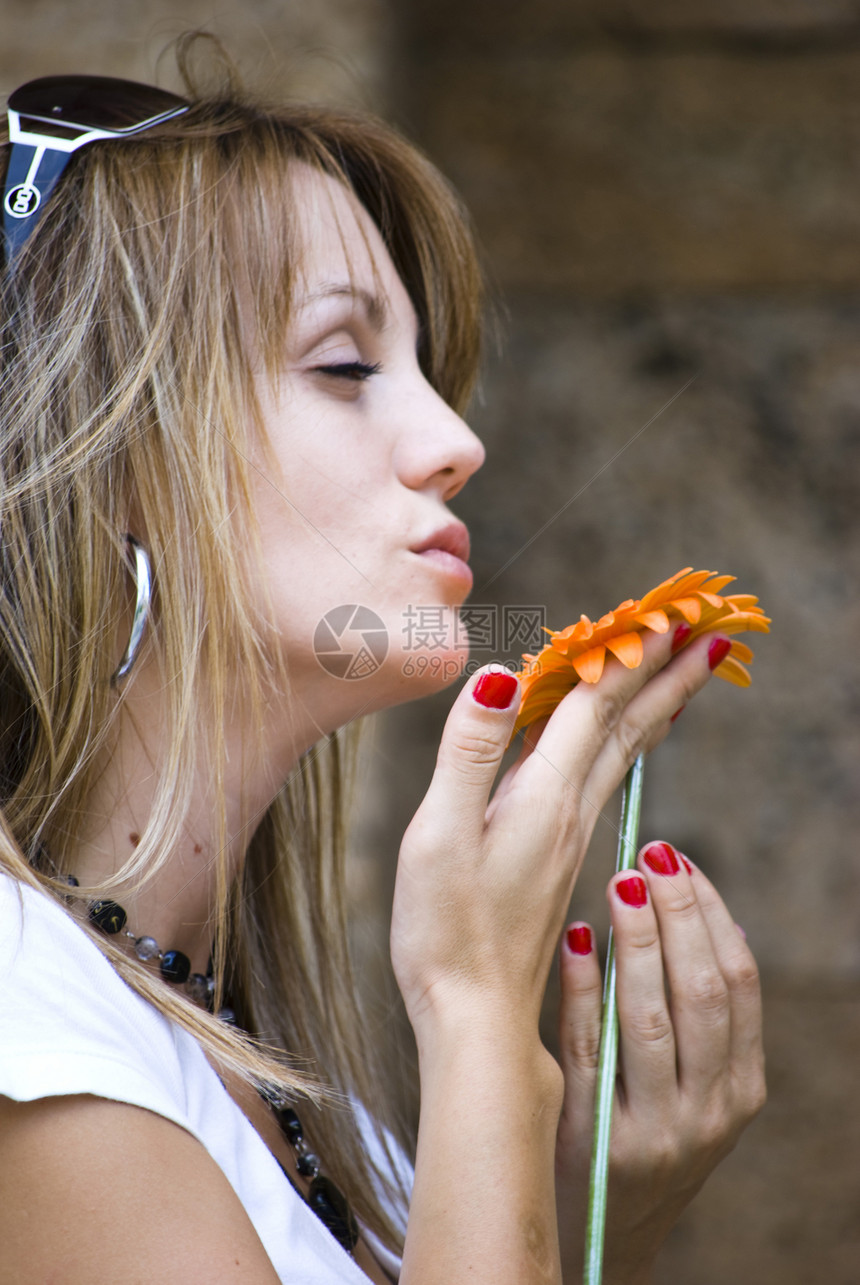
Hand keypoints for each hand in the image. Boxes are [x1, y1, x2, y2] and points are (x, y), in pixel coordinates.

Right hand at [391, 629, 726, 1040]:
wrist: (475, 1017)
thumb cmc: (446, 931)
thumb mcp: (440, 835)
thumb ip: (469, 753)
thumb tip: (498, 675)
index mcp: (543, 797)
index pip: (596, 706)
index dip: (629, 654)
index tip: (671, 613)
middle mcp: (568, 811)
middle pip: (627, 727)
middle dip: (666, 675)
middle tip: (708, 633)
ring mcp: (567, 837)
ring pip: (621, 754)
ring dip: (652, 706)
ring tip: (678, 675)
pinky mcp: (557, 858)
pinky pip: (600, 779)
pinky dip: (619, 743)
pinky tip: (614, 744)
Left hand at [554, 843, 765, 1284]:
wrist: (597, 1231)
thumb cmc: (638, 1130)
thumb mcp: (689, 1083)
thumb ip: (694, 1014)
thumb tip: (702, 912)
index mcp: (740, 1087)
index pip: (739, 982)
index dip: (711, 914)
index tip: (679, 861)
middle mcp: (709, 1112)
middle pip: (702, 992)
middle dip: (678, 914)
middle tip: (649, 853)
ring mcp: (656, 1131)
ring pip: (652, 1018)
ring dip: (637, 942)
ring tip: (618, 881)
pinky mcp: (597, 1139)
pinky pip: (591, 1050)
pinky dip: (583, 989)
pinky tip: (572, 940)